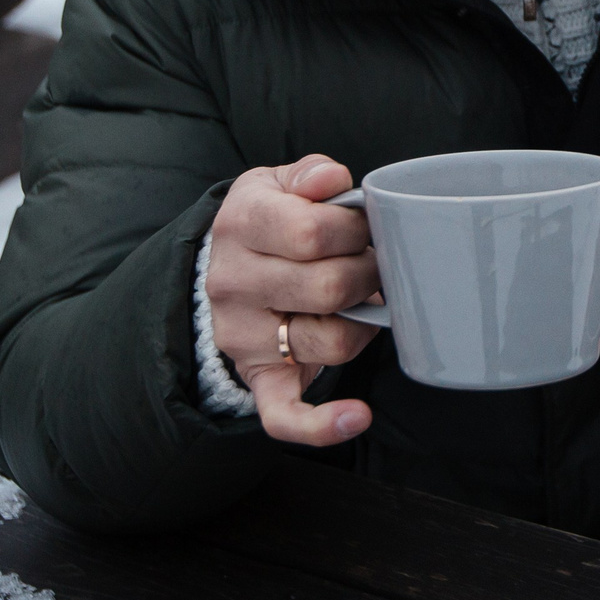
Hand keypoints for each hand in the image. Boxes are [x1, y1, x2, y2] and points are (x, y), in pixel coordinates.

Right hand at [206, 155, 382, 445]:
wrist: (224, 267)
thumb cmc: (269, 221)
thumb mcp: (278, 183)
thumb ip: (309, 175)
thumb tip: (331, 178)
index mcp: (240, 224)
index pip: (313, 232)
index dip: (357, 230)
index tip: (366, 227)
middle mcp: (234, 282)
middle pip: (328, 287)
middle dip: (369, 273)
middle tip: (375, 263)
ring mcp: (243, 335)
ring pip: (328, 341)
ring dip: (365, 324)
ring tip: (364, 303)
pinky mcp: (257, 376)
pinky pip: (284, 414)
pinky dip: (322, 425)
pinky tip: (356, 416)